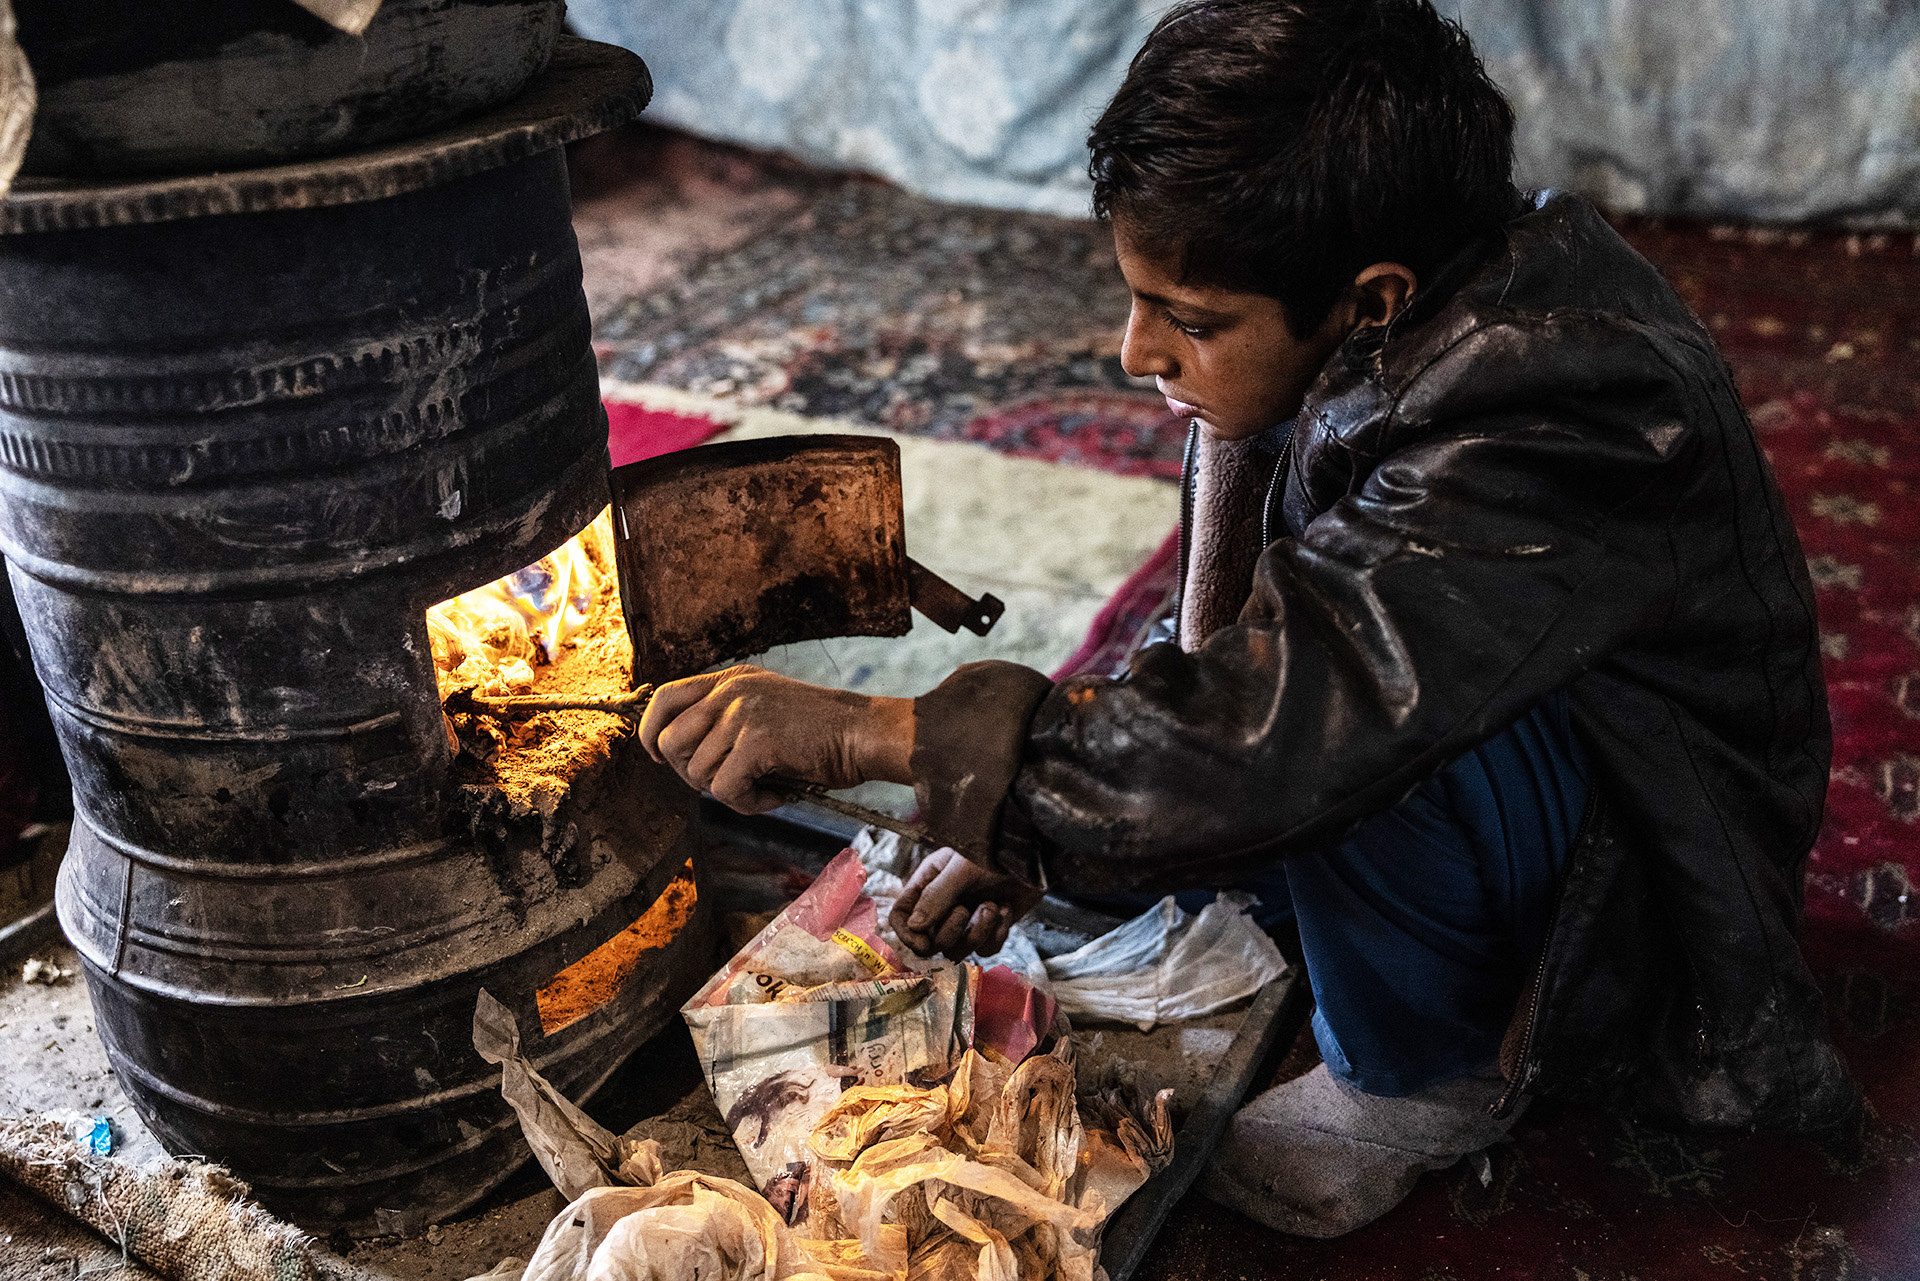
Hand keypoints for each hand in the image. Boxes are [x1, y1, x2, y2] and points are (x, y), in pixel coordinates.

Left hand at [637, 665, 913, 812]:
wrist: (864, 733)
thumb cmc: (820, 732)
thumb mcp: (764, 709)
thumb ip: (726, 719)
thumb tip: (682, 757)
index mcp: (730, 680)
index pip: (664, 698)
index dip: (651, 733)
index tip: (661, 758)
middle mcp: (730, 691)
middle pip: (670, 742)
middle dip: (692, 775)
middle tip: (730, 783)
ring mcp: (742, 713)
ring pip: (698, 773)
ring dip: (729, 794)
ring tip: (765, 789)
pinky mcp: (756, 741)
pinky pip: (725, 790)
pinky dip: (748, 804)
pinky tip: (776, 796)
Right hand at [890, 847, 1042, 960]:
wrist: (1034, 855)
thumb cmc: (994, 852)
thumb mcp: (961, 870)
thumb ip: (936, 897)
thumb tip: (914, 927)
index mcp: (927, 884)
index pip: (901, 916)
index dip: (907, 935)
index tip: (923, 944)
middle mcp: (942, 905)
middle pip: (929, 941)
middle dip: (951, 931)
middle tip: (966, 910)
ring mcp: (967, 919)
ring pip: (957, 950)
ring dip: (977, 932)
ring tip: (992, 907)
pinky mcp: (991, 929)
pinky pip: (985, 950)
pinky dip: (998, 933)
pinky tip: (1007, 908)